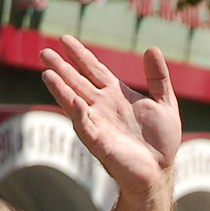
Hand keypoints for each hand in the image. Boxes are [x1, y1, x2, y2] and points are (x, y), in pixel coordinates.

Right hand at [42, 38, 179, 194]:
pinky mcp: (99, 142)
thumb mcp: (165, 102)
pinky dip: (78, 113)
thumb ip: (158, 77)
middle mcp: (102, 106)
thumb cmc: (161, 140)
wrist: (159, 171)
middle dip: (61, 67)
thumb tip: (152, 48)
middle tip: (44, 51)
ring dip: (61, 88)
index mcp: (116, 95)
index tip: (64, 39)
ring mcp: (98, 123)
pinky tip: (71, 100)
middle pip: (78, 82)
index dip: (79, 55)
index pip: (93, 69)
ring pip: (74, 101)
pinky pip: (85, 126)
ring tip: (47, 72)